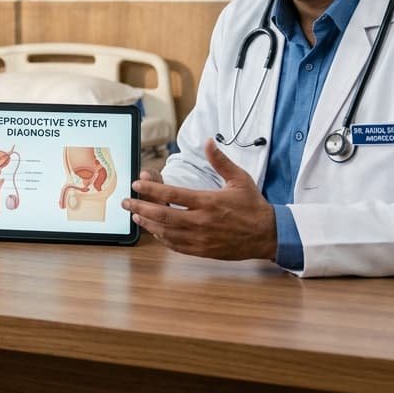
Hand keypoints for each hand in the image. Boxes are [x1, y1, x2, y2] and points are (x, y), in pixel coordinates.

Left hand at [123, 139, 276, 260]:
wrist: (268, 235)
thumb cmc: (253, 206)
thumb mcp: (239, 179)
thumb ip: (220, 161)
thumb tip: (208, 142)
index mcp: (208, 202)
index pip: (172, 194)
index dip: (151, 189)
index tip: (137, 183)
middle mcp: (201, 221)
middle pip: (162, 215)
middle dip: (140, 207)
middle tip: (125, 201)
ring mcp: (200, 238)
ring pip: (165, 232)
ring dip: (147, 223)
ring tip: (135, 215)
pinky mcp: (202, 250)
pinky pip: (176, 246)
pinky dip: (162, 238)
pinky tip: (154, 231)